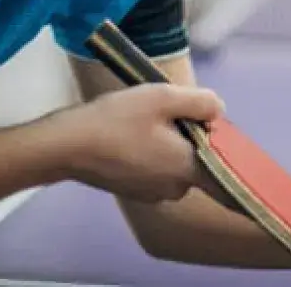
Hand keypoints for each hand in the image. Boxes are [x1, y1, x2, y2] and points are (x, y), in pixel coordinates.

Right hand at [45, 83, 224, 202]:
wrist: (66, 145)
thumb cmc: (116, 120)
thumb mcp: (163, 97)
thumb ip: (201, 102)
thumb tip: (219, 111)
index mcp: (188, 170)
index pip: (224, 164)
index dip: (220, 139)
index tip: (207, 119)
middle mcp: (175, 189)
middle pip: (198, 157)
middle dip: (189, 133)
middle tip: (165, 111)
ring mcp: (153, 194)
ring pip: (175, 162)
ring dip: (168, 142)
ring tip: (143, 121)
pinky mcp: (134, 191)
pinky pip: (156, 169)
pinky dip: (150, 153)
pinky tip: (130, 135)